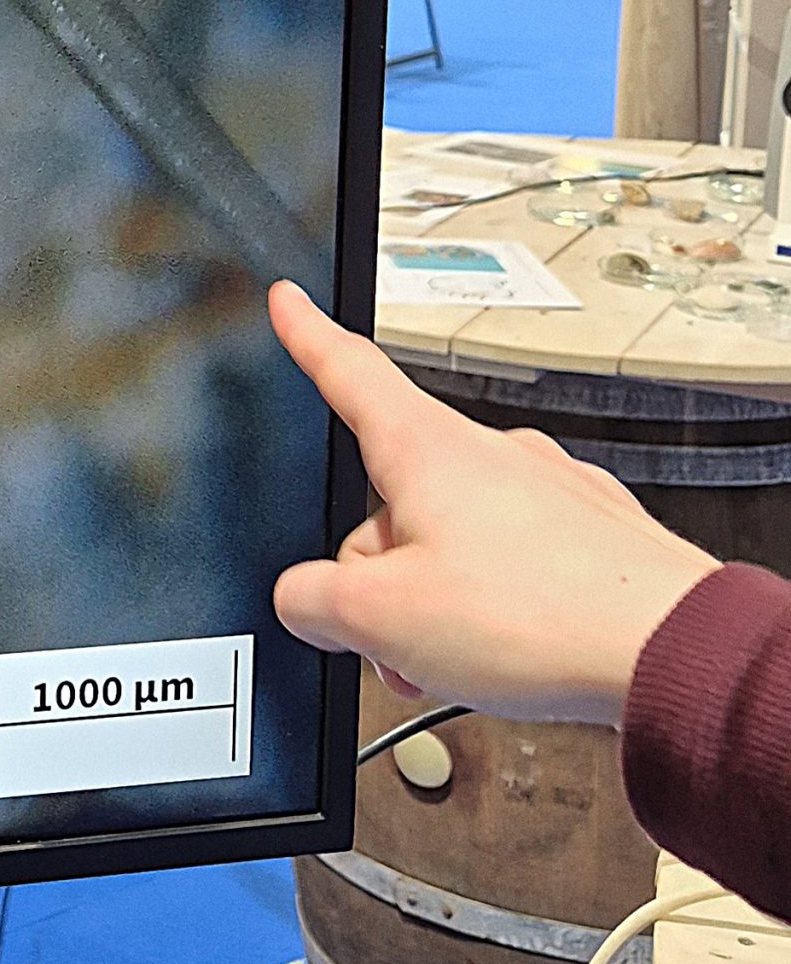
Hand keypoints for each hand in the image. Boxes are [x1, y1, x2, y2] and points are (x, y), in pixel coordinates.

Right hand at [268, 281, 718, 725]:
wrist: (672, 652)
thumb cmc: (538, 618)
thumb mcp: (379, 618)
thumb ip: (313, 600)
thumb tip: (306, 598)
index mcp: (425, 450)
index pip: (349, 372)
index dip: (308, 336)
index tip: (292, 303)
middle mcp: (489, 454)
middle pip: (392, 498)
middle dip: (379, 570)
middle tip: (393, 637)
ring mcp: (547, 490)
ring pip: (454, 536)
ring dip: (438, 597)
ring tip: (462, 660)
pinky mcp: (593, 533)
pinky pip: (515, 559)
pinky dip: (499, 603)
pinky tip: (516, 651)